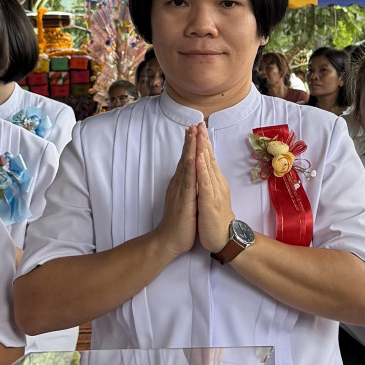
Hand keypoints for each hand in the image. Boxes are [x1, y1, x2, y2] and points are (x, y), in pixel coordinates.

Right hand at [154, 126, 198, 260]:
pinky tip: (193, 155)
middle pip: (185, 157)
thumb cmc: (178, 223)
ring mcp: (180, 189)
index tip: (195, 130)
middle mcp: (179, 183)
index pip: (186, 161)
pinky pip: (188, 179)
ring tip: (194, 132)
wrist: (168, 240)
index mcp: (181, 184)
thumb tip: (190, 179)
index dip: (191, 145)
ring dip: (190, 147)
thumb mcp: (184, 201)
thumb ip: (186, 188)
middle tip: (194, 123)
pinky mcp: (184, 198)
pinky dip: (190, 166)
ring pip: (186, 164)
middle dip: (191, 140)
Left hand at [194, 125, 235, 254]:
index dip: (203, 143)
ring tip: (199, 134)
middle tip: (199, 123)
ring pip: (207, 167)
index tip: (197, 128)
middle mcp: (216, 184)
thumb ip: (207, 185)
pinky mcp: (210, 202)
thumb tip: (203, 173)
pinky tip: (198, 158)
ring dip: (203, 149)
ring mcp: (214, 192)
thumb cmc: (214, 220)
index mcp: (214, 183)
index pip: (208, 159)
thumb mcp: (209, 198)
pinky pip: (205, 183)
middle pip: (209, 158)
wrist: (223, 240)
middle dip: (203, 140)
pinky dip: (201, 169)